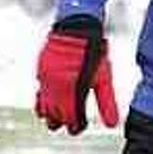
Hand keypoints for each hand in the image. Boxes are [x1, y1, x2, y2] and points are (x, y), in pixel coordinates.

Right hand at [35, 16, 118, 134]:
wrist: (76, 26)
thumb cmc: (94, 53)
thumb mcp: (104, 78)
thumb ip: (107, 102)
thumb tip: (113, 126)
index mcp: (73, 92)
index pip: (71, 120)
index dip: (76, 126)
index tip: (80, 127)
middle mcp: (57, 88)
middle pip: (54, 117)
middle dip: (60, 123)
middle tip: (68, 124)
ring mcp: (46, 79)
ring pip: (42, 106)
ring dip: (49, 114)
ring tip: (56, 117)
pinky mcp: (41, 70)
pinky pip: (39, 92)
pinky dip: (43, 100)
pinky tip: (50, 100)